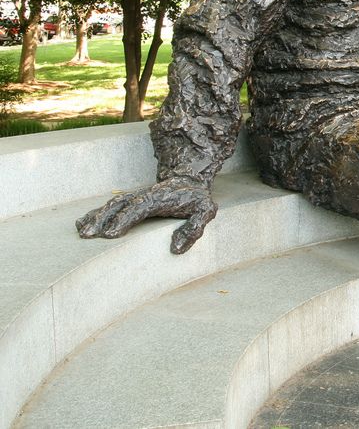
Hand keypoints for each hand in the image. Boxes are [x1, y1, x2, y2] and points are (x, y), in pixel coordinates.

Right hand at [76, 177, 216, 253]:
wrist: (189, 180)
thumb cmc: (197, 200)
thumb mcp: (205, 212)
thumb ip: (194, 229)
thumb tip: (176, 248)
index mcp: (160, 198)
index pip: (139, 208)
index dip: (125, 219)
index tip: (111, 234)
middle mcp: (144, 196)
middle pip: (120, 205)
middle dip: (103, 219)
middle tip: (88, 235)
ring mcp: (136, 197)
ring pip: (112, 205)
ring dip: (96, 216)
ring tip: (82, 231)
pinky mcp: (131, 201)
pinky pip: (111, 206)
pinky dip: (96, 213)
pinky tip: (82, 222)